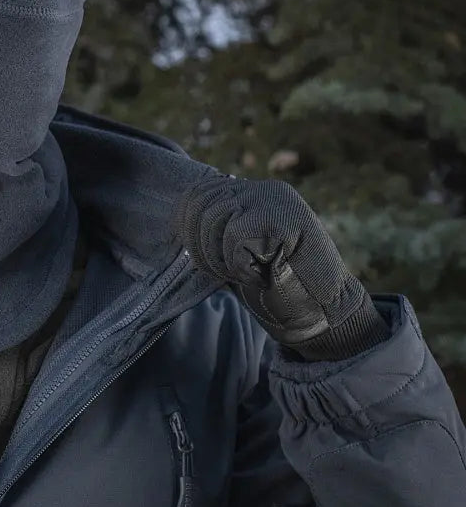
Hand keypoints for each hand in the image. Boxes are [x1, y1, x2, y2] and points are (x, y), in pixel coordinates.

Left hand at [173, 173, 389, 360]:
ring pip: (214, 220)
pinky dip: (240, 266)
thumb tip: (180, 216)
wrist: (324, 316)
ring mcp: (275, 201)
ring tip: (247, 274)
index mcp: (256, 193)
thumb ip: (221, 227)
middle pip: (200, 205)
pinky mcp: (282, 219)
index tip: (201, 257)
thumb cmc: (280, 287)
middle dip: (200, 247)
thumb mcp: (244, 249)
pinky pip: (235, 238)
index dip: (188, 226)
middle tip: (226, 273)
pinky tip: (262, 277)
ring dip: (221, 258)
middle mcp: (265, 190)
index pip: (199, 193)